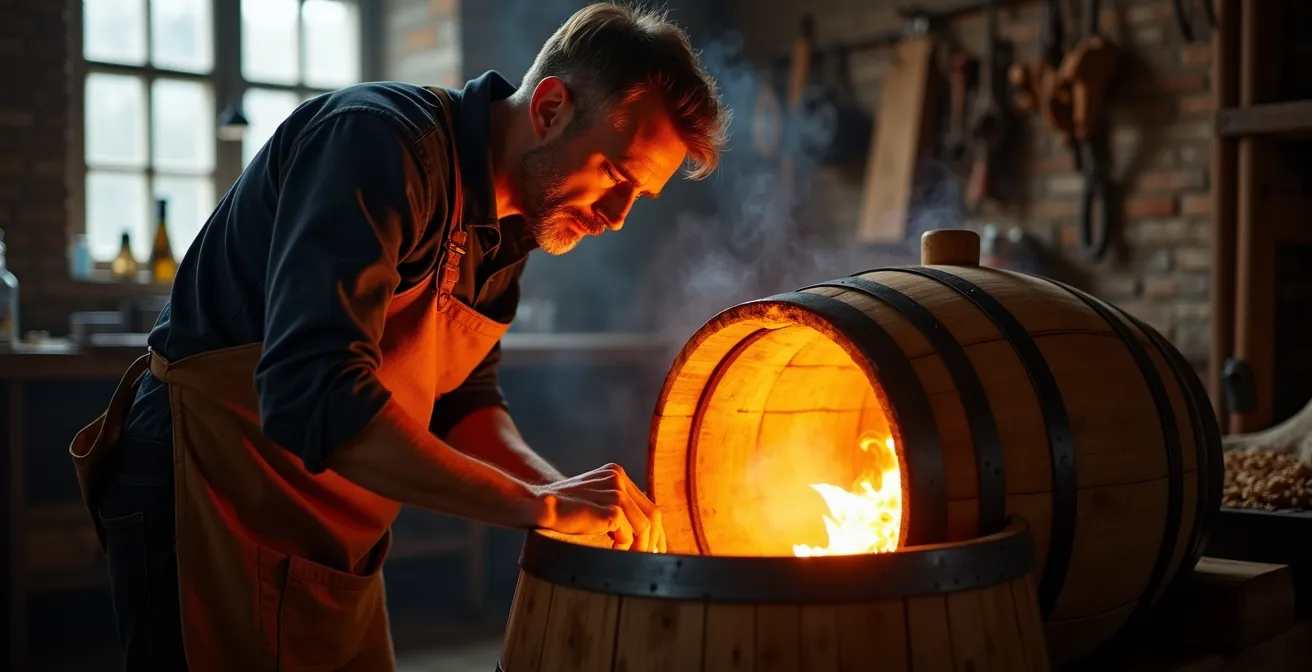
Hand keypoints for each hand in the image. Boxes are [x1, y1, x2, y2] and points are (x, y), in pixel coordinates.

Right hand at [532, 463, 666, 552]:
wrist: (539, 505)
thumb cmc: (562, 510)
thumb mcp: (592, 501)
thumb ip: (613, 508)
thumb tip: (636, 534)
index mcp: (616, 474)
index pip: (646, 503)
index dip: (655, 528)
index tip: (656, 548)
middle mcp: (619, 478)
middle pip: (652, 513)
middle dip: (655, 539)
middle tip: (652, 559)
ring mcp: (616, 491)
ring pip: (645, 525)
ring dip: (640, 546)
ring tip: (630, 559)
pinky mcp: (612, 508)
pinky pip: (629, 534)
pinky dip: (624, 547)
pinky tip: (613, 553)